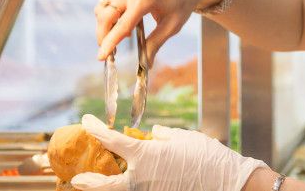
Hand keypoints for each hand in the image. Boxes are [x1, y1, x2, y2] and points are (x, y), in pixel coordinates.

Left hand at [70, 114, 266, 190]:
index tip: (86, 121)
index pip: (111, 140)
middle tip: (76, 180)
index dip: (95, 129)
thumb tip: (153, 134)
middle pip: (107, 185)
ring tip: (98, 184)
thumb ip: (161, 135)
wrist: (227, 183)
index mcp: (144, 156)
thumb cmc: (205, 157)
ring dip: (111, 187)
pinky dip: (132, 187)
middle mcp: (141, 179)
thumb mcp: (182, 137)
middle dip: (90, 183)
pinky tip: (133, 181)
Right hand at [95, 0, 226, 61]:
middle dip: (103, 35)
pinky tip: (122, 21)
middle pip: (105, 16)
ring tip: (122, 35)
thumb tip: (146, 65)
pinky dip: (108, 13)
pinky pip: (106, 0)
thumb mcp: (171, 27)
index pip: (122, 25)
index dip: (110, 43)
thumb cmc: (181, 4)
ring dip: (105, 24)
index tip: (101, 57)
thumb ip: (155, 45)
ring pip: (102, 7)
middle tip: (110, 51)